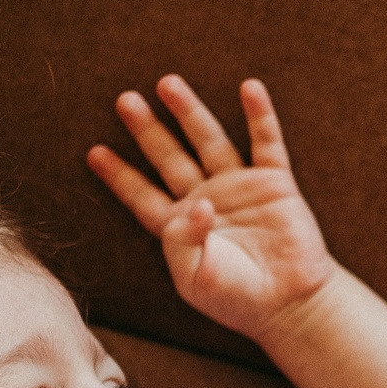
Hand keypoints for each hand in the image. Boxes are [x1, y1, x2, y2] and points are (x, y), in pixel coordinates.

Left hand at [89, 76, 338, 344]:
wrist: (291, 303)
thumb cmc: (238, 298)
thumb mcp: (195, 278)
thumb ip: (183, 242)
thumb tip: (197, 203)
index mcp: (180, 227)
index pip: (142, 195)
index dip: (120, 175)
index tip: (95, 152)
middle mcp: (206, 200)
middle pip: (169, 157)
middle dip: (147, 130)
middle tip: (125, 100)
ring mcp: (240, 188)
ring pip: (209, 140)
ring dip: (190, 112)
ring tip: (168, 83)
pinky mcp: (275, 184)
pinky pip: (266, 143)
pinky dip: (259, 116)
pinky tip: (249, 88)